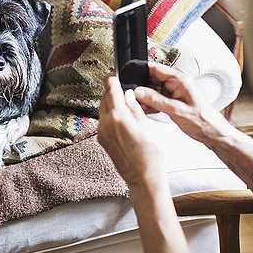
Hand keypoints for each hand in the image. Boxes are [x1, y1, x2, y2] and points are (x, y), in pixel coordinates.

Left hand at [98, 75, 164, 190]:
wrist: (142, 178)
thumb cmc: (150, 156)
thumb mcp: (147, 127)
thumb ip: (135, 108)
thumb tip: (129, 94)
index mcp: (119, 117)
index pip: (111, 90)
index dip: (112, 79)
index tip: (113, 74)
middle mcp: (106, 124)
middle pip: (105, 99)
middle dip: (112, 92)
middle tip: (121, 88)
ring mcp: (102, 133)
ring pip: (103, 110)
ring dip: (111, 104)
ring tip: (124, 104)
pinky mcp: (102, 140)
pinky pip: (103, 121)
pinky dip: (110, 115)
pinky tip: (122, 118)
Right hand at [134, 62, 233, 148]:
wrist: (211, 133)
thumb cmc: (202, 120)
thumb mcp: (175, 110)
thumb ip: (155, 100)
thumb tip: (139, 92)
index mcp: (179, 79)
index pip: (154, 68)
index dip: (140, 71)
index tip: (128, 76)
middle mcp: (176, 83)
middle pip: (150, 79)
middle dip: (140, 88)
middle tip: (132, 97)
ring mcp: (173, 92)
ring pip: (151, 90)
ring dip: (144, 98)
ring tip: (139, 106)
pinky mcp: (171, 101)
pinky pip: (155, 99)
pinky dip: (149, 104)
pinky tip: (146, 110)